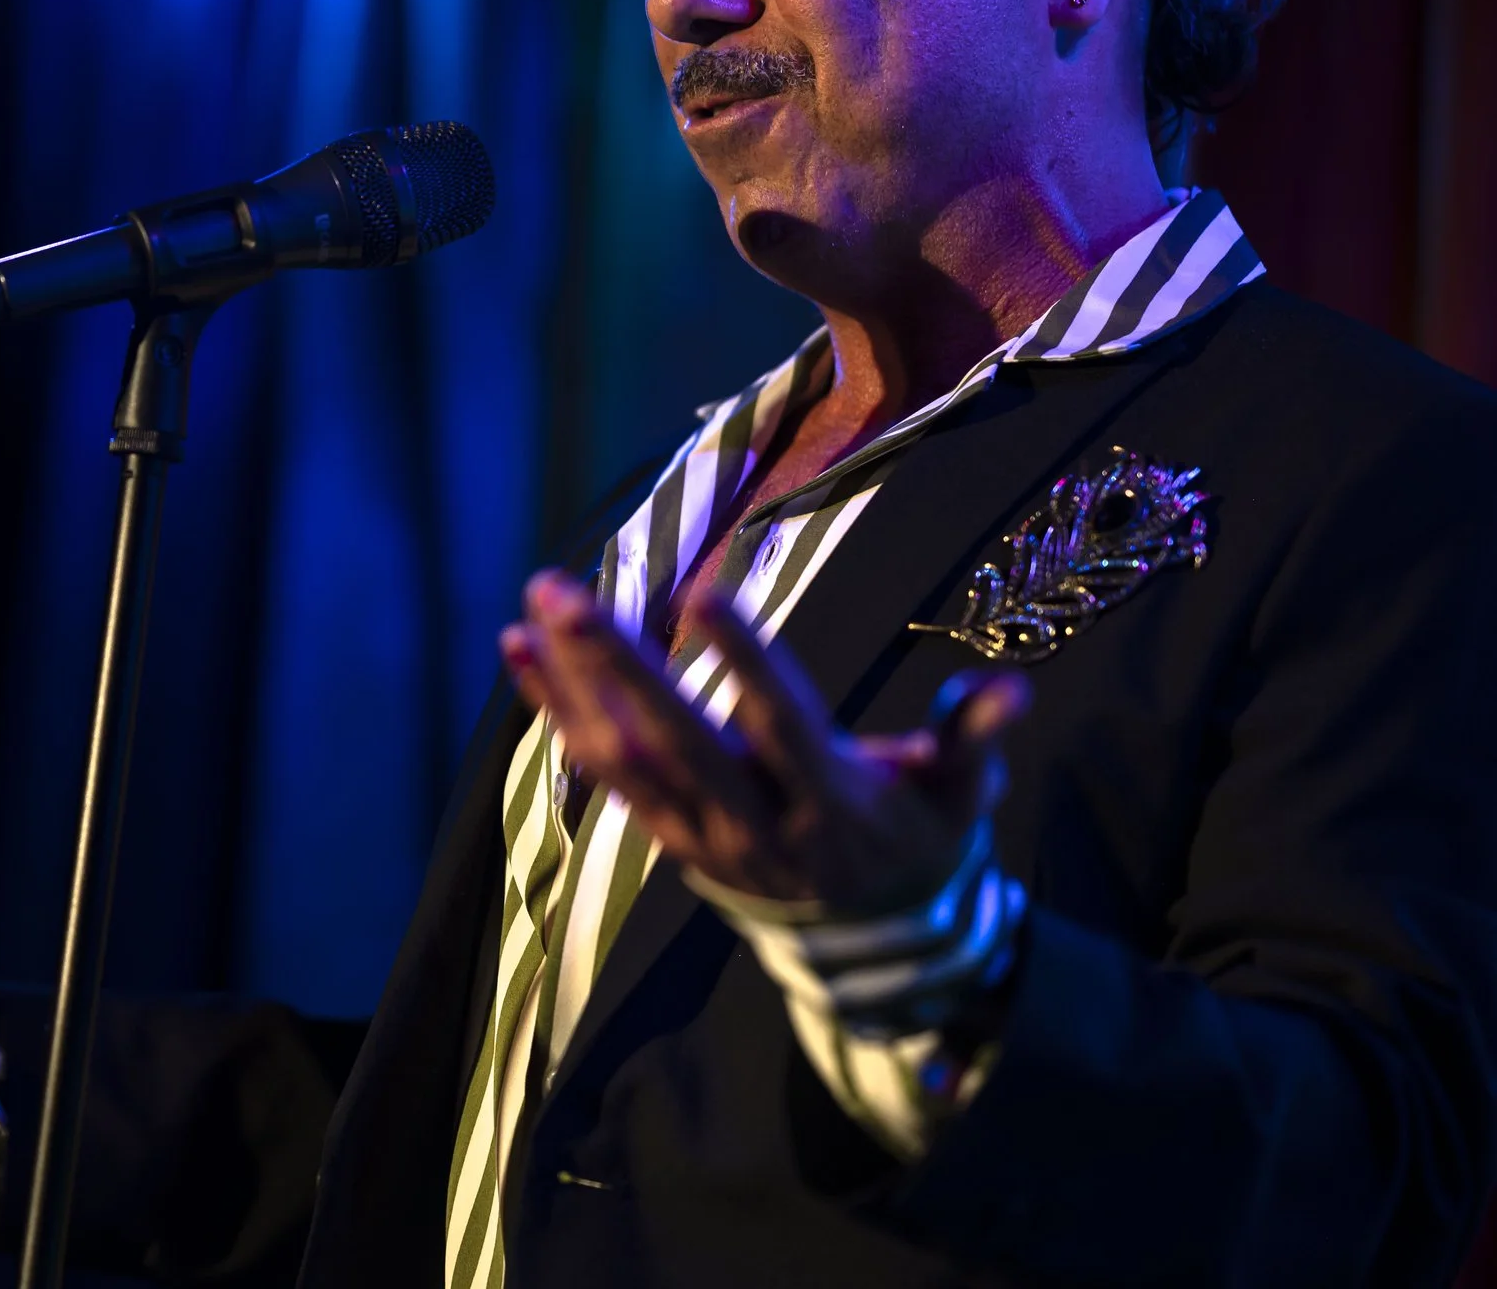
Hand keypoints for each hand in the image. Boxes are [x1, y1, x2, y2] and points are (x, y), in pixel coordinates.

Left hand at [499, 570, 1027, 913]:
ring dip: (572, 680)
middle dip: (618, 666)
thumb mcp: (960, 797)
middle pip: (676, 741)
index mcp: (831, 804)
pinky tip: (521, 649)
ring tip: (540, 597)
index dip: (745, 663)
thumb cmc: (918, 836)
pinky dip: (556, 711)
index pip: (782, 725)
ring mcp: (700, 835)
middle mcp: (755, 824)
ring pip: (623, 757)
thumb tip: (1014, 693)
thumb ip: (973, 741)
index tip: (705, 592)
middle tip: (568, 593)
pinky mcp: (665, 837)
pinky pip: (599, 770)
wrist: (870, 943)